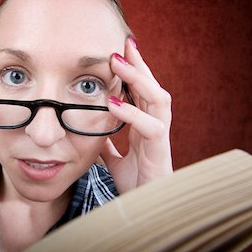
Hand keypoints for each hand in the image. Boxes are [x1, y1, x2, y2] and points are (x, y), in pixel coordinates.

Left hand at [100, 37, 172, 193]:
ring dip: (138, 78)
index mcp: (144, 123)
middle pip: (151, 86)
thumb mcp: (113, 156)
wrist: (144, 207)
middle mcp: (155, 124)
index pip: (140, 90)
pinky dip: (131, 113)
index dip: (132, 71)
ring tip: (117, 62)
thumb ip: (106, 140)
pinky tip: (113, 103)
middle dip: (138, 65)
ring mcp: (160, 135)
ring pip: (157, 98)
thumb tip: (91, 128)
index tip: (117, 51)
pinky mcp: (160, 150)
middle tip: (122, 44)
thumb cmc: (134, 180)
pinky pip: (151, 126)